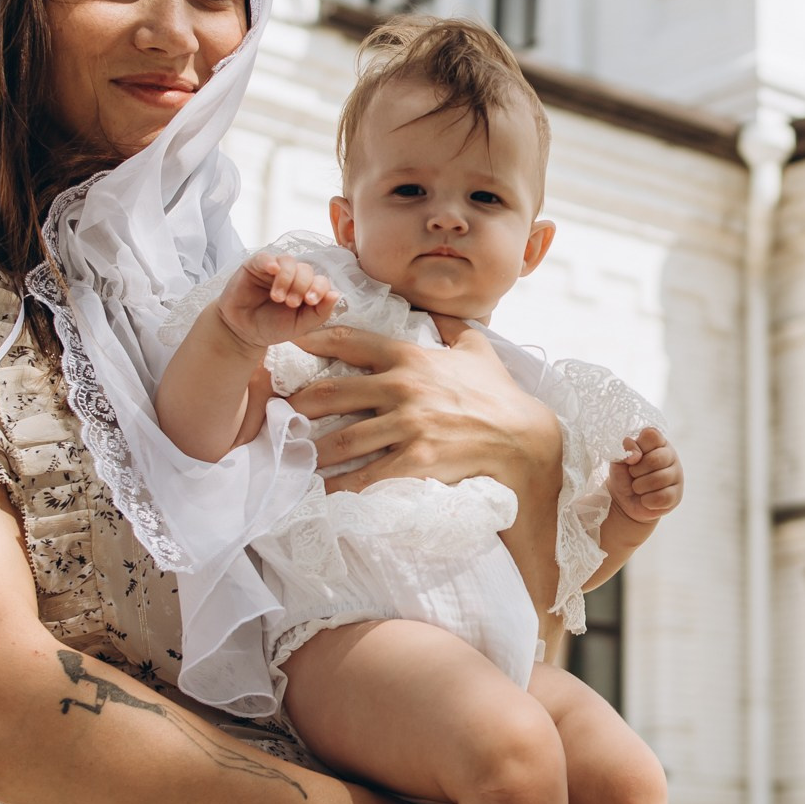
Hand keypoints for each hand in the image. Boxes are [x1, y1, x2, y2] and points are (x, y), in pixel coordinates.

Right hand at [213, 253, 338, 349]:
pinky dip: (271, 262)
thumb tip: (336, 294)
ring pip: (289, 262)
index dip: (319, 288)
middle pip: (306, 270)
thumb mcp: (300, 325)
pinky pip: (266, 257)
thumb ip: (320, 312)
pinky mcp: (255, 265)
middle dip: (301, 286)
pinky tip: (272, 271)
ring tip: (278, 298)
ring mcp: (274, 269)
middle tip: (290, 303)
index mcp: (307, 290)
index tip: (310, 302)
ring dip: (287, 279)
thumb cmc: (272, 327)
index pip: (321, 281)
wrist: (243, 332)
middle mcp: (293, 276)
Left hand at [289, 323, 560, 495]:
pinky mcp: (415, 461)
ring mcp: (409, 426)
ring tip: (293, 456)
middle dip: (299, 403)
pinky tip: (322, 492)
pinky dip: (340, 486)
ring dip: (313, 449)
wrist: (524, 440)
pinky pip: (367, 475)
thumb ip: (452, 327)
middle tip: (280, 412)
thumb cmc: (499, 394)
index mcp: (412, 358)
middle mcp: (404, 388)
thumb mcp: (477, 350)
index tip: (289, 340)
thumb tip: (437, 310)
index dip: (315, 339)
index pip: (352, 343)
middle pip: (333, 392)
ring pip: (343, 439)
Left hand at [610, 427, 681, 522]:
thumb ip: (625, 452)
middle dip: (637, 471)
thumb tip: (635, 456)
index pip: (651, 435)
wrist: (624, 501)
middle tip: (633, 475)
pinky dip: (647, 500)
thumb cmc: (624, 476)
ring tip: (638, 488)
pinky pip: (661, 497)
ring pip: (658, 480)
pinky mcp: (676, 495)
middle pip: (655, 459)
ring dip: (640, 487)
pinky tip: (646, 498)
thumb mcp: (618, 461)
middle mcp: (670, 455)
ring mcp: (676, 475)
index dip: (637, 448)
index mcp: (657, 443)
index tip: (632, 458)